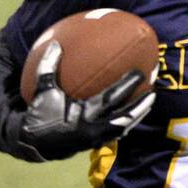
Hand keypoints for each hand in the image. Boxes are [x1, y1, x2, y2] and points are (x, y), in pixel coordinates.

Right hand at [18, 41, 155, 160]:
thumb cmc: (38, 114)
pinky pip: (117, 132)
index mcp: (84, 114)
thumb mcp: (42, 90)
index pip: (112, 98)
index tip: (141, 72)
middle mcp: (94, 128)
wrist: (33, 144)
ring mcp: (96, 138)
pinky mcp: (95, 143)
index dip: (128, 86)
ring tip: (149, 101)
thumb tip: (56, 43)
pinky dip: (126, 121)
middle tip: (154, 90)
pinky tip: (132, 112)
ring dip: (138, 114)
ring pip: (124, 127)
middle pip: (126, 117)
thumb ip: (49, 67)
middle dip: (142, 103)